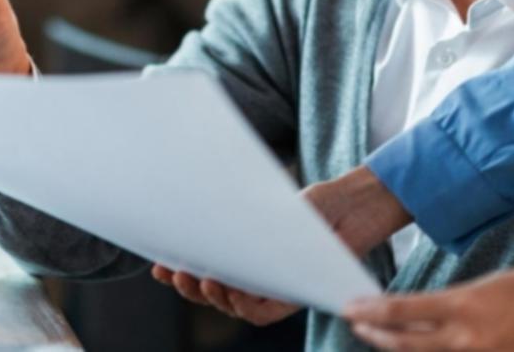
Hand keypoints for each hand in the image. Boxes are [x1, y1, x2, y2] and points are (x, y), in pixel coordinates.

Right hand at [149, 166, 412, 324]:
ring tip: (203, 278)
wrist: (355, 202)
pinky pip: (266, 313)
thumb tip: (197, 213)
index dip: (181, 275)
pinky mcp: (299, 295)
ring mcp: (280, 288)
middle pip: (217, 295)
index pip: (209, 273)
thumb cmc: (315, 201)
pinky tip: (230, 291)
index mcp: (251, 258)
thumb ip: (239, 218)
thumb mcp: (267, 205)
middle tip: (174, 273)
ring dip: (214, 299)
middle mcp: (263, 278)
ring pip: (237, 308)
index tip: (157, 265)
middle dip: (190, 288)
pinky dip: (244, 306)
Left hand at [343, 263, 513, 350]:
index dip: (371, 311)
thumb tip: (420, 316)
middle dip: (374, 333)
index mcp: (461, 306)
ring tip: (378, 338)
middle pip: (403, 342)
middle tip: (356, 323)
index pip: (401, 311)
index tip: (351, 307)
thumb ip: (449, 306)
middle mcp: (464, 338)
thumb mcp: (480, 288)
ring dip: (396, 348)